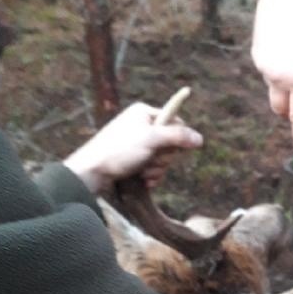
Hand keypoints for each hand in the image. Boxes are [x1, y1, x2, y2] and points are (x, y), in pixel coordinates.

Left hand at [64, 102, 202, 194]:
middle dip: (163, 157)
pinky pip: (153, 169)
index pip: (176, 122)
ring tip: (141, 172)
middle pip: (171, 143)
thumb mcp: (151, 139)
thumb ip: (177, 136)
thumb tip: (200, 138)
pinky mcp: (134, 161)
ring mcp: (138, 145)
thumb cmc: (119, 151)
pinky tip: (142, 180)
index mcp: (143, 113)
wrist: (92, 172)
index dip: (177, 137)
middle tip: (149, 159)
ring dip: (156, 169)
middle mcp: (141, 126)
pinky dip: (150, 176)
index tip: (166, 145)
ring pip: (163, 159)